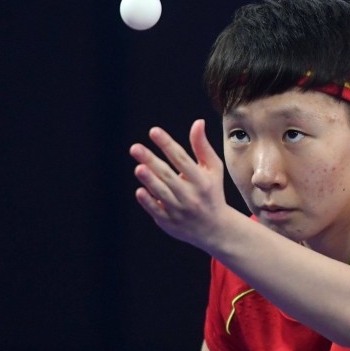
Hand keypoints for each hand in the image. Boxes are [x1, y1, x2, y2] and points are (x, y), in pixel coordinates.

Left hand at [130, 119, 236, 249]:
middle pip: (169, 175)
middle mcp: (191, 195)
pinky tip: (140, 190)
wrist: (214, 228)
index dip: (167, 144)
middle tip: (135, 148)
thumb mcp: (213, 169)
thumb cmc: (211, 191)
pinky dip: (148, 201)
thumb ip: (202, 147)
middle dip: (152, 161)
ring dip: (150, 180)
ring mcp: (179, 210)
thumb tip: (197, 122)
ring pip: (161, 193)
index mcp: (202, 181)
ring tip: (139, 167)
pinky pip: (156, 210)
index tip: (154, 131)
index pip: (182, 160)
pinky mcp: (169, 222)